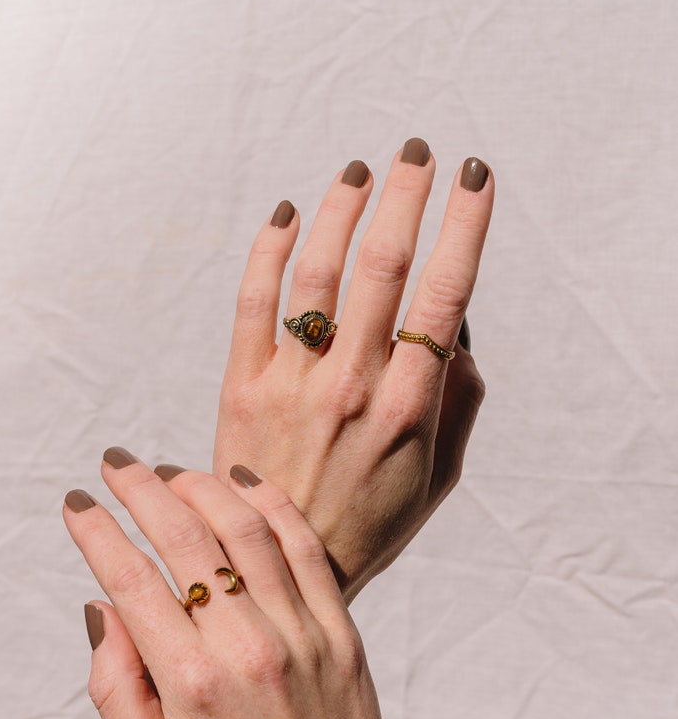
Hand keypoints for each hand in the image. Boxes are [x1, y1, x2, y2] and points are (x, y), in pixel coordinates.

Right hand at [64, 451, 401, 718]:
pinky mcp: (340, 630)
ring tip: (170, 472)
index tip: (76, 504)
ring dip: (201, 486)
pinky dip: (271, 505)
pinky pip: (305, 547)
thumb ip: (115, 688)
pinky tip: (243, 483)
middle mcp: (247, 647)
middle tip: (114, 464)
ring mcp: (301, 633)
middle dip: (140, 489)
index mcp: (191, 684)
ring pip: (245, 528)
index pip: (130, 579)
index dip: (95, 532)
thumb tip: (100, 607)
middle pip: (185, 536)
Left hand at [213, 143, 492, 600]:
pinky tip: (287, 215)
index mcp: (410, 409)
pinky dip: (269, 250)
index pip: (445, 295)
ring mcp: (293, 383)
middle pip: (384, 266)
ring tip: (358, 171)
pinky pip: (253, 303)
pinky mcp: (242, 386)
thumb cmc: (367, 523)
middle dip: (406, 196)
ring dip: (342, 210)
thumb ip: (457, 403)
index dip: (465, 226)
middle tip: (417, 153)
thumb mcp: (436, 478)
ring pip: (319, 273)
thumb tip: (458, 331)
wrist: (278, 566)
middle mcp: (352, 386)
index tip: (475, 179)